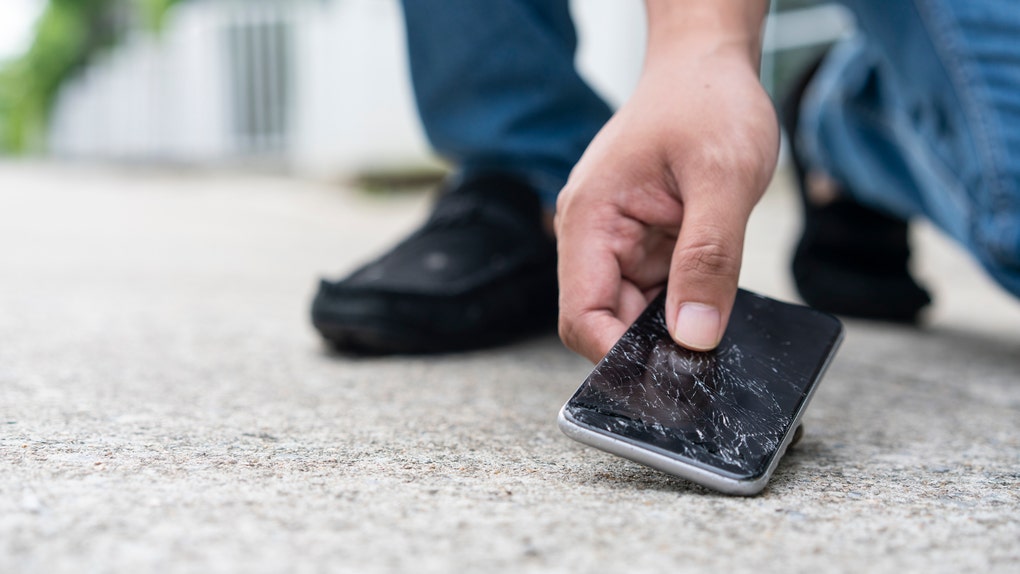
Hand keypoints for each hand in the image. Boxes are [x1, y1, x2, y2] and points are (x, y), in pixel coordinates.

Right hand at [555, 41, 778, 361]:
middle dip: (650, 346)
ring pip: (633, 314)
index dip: (616, 356)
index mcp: (590, 219)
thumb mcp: (722, 179)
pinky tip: (712, 299)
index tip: (669, 377)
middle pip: (604, 322)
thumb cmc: (706, 102)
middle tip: (705, 358)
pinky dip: (684, 304)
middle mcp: (594, 236)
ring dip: (671, 325)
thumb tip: (695, 337)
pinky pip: (656, 294)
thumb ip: (709, 259)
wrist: (707, 65)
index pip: (582, 315)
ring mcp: (619, 242)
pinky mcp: (644, 244)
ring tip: (714, 317)